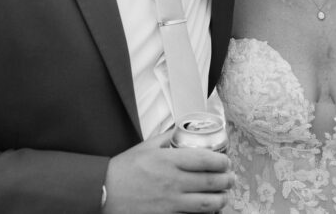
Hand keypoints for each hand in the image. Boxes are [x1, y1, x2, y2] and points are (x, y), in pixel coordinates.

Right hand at [102, 131, 233, 213]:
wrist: (104, 193)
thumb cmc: (124, 169)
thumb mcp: (146, 146)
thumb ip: (167, 138)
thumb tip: (183, 130)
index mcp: (169, 160)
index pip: (206, 160)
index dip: (222, 161)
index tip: (226, 161)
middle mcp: (173, 182)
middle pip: (211, 182)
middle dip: (227, 180)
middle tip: (230, 178)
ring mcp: (170, 202)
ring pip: (207, 204)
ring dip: (221, 199)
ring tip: (224, 195)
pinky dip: (204, 213)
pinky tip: (207, 209)